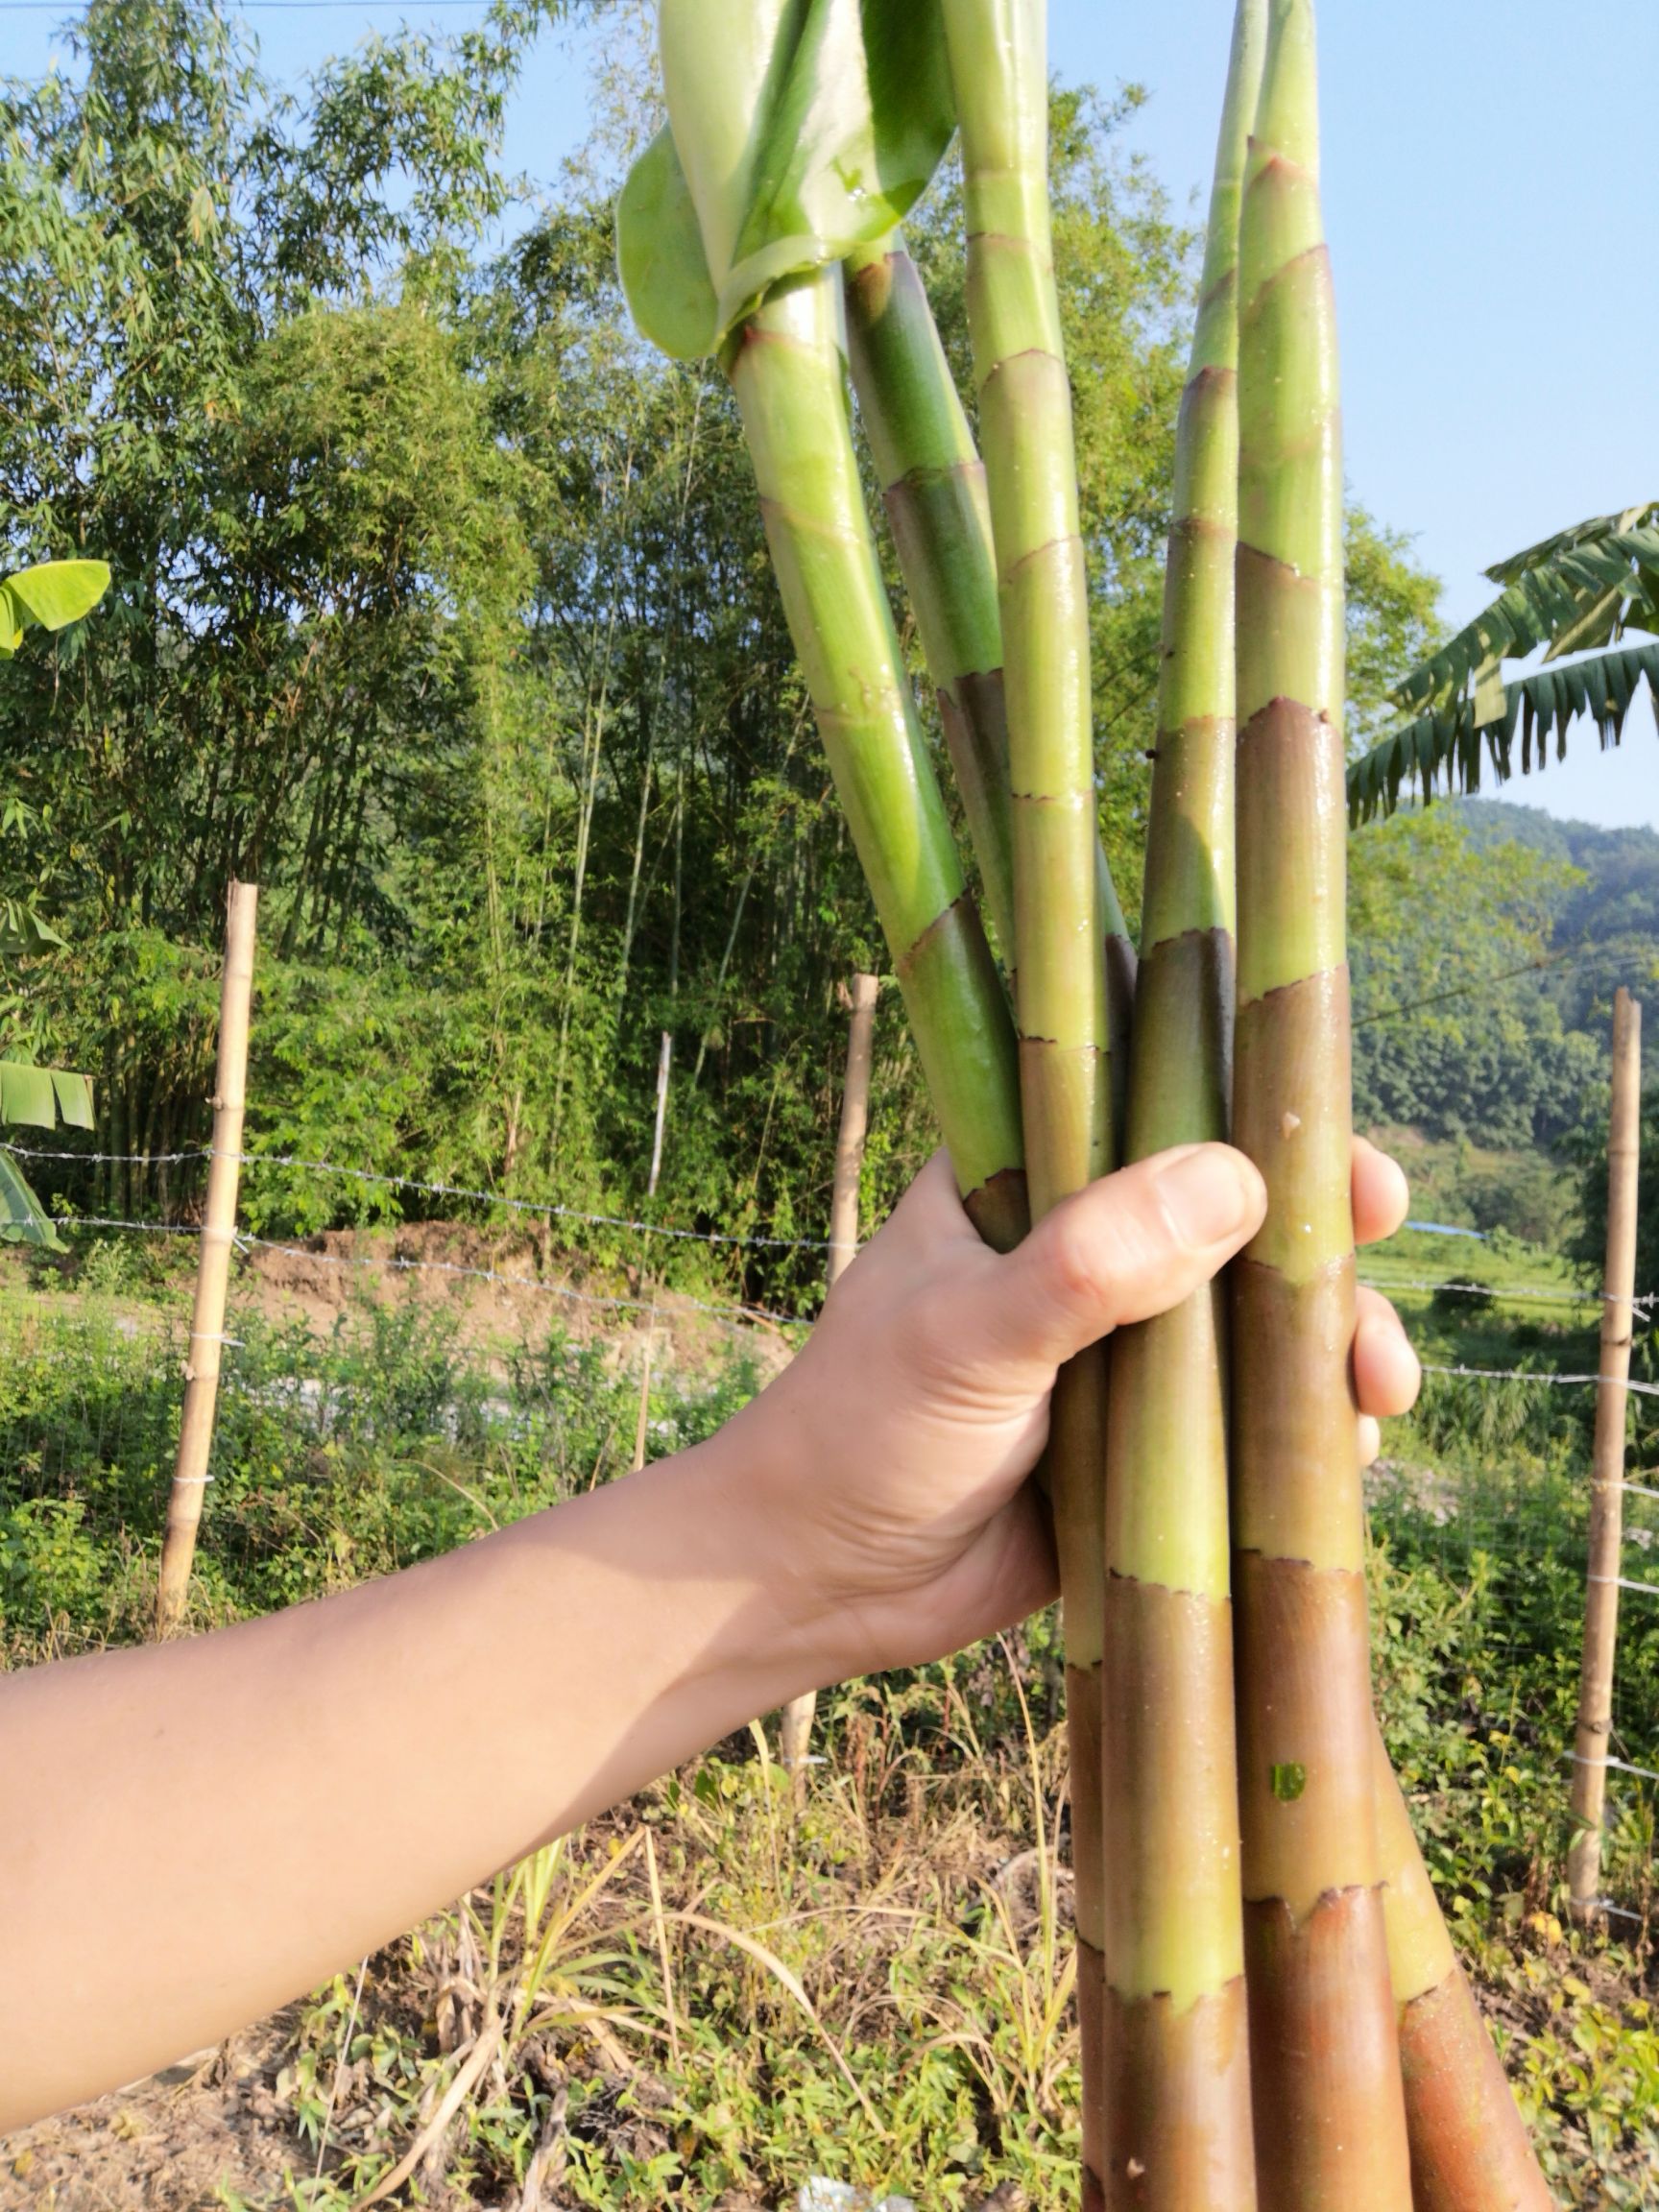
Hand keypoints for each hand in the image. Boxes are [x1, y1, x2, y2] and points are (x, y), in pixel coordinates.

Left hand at [733, 1136, 1419, 1683]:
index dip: (1254, 1119)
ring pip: (1254, 1326)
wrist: (814, 1586)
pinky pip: (1245, 1429)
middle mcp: (1081, 1254)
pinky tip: (1353, 1453)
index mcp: (1021, 1184)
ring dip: (1329, 1342)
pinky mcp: (1143, 1450)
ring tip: (1380, 1385)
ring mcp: (1118, 1353)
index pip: (1151, 1114)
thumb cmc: (861, 1432)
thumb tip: (1234, 1183)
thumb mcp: (968, 1334)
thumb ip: (1087, 1264)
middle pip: (1232, 1218)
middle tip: (1382, 1242)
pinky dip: (1304, 1436)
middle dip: (1320, 1236)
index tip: (1341, 1148)